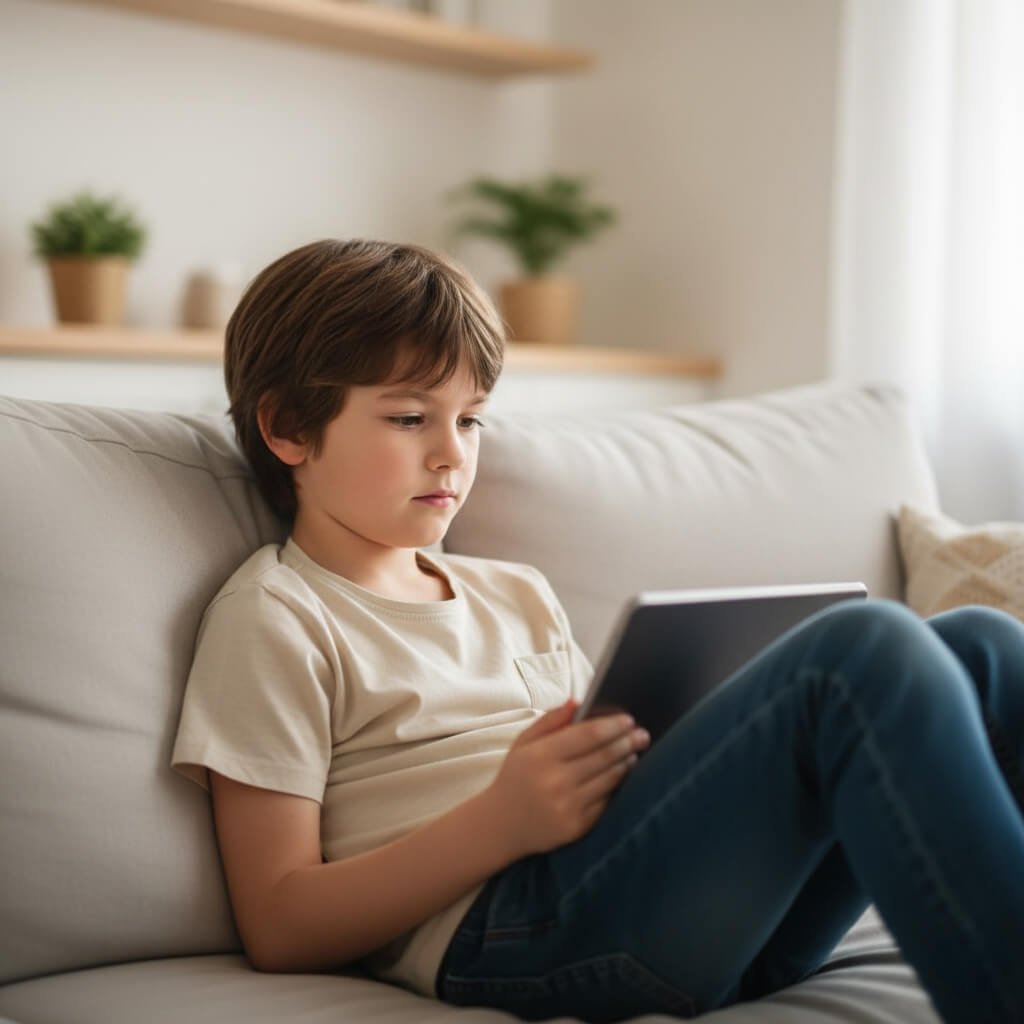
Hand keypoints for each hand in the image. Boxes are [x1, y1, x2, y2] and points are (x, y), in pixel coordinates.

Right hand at [484, 699, 650, 859]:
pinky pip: (605, 801)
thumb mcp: (523, 743)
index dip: (613, 725)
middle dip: (628, 742)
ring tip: (635, 751)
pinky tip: (622, 774)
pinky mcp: (576, 826)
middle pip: (604, 756)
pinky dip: (617, 785)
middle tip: (643, 734)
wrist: (500, 826)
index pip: (588, 735)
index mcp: (540, 756)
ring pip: (609, 778)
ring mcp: (567, 806)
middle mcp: (555, 782)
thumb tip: (578, 701)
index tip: (629, 719)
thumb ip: (551, 720)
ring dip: (626, 762)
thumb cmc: (515, 777)